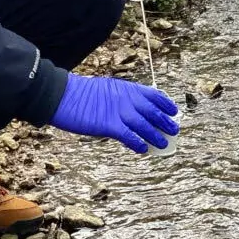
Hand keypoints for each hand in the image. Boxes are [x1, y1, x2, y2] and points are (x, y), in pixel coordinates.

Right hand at [50, 74, 179, 151]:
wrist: (64, 95)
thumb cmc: (81, 93)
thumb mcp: (107, 89)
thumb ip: (121, 98)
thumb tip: (131, 110)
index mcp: (127, 88)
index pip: (153, 95)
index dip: (165, 104)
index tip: (174, 111)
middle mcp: (127, 100)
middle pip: (153, 113)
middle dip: (165, 122)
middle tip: (174, 130)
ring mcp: (120, 113)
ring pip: (145, 127)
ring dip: (156, 136)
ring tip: (164, 144)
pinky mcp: (110, 126)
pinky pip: (130, 137)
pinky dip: (138, 144)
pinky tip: (143, 149)